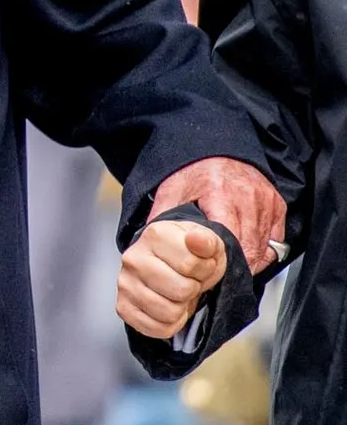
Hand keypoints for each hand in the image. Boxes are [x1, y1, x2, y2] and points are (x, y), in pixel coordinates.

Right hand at [118, 219, 224, 338]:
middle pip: (181, 290)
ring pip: (169, 312)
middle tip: (187, 280)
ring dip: (181, 307)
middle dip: (192, 289)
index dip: (204, 269)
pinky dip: (171, 324)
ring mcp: (125, 283)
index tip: (199, 264)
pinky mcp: (123, 307)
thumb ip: (206, 241)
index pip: (190, 265)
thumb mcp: (208, 243)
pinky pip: (157, 328)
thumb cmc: (189, 255)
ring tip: (176, 293)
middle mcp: (133, 258)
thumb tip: (196, 239)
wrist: (169, 265)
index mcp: (154, 236)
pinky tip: (167, 306)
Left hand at [151, 156, 285, 272]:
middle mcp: (249, 198)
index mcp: (221, 194)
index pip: (229, 239)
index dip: (220, 262)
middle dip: (235, 267)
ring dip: (250, 262)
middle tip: (218, 276)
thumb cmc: (193, 170)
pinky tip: (246, 254)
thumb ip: (162, 218)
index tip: (209, 272)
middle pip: (249, 248)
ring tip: (231, 267)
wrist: (217, 149)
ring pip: (265, 248)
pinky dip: (263, 252)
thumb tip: (148, 243)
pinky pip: (276, 241)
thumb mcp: (171, 191)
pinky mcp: (277, 206)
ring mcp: (267, 202)